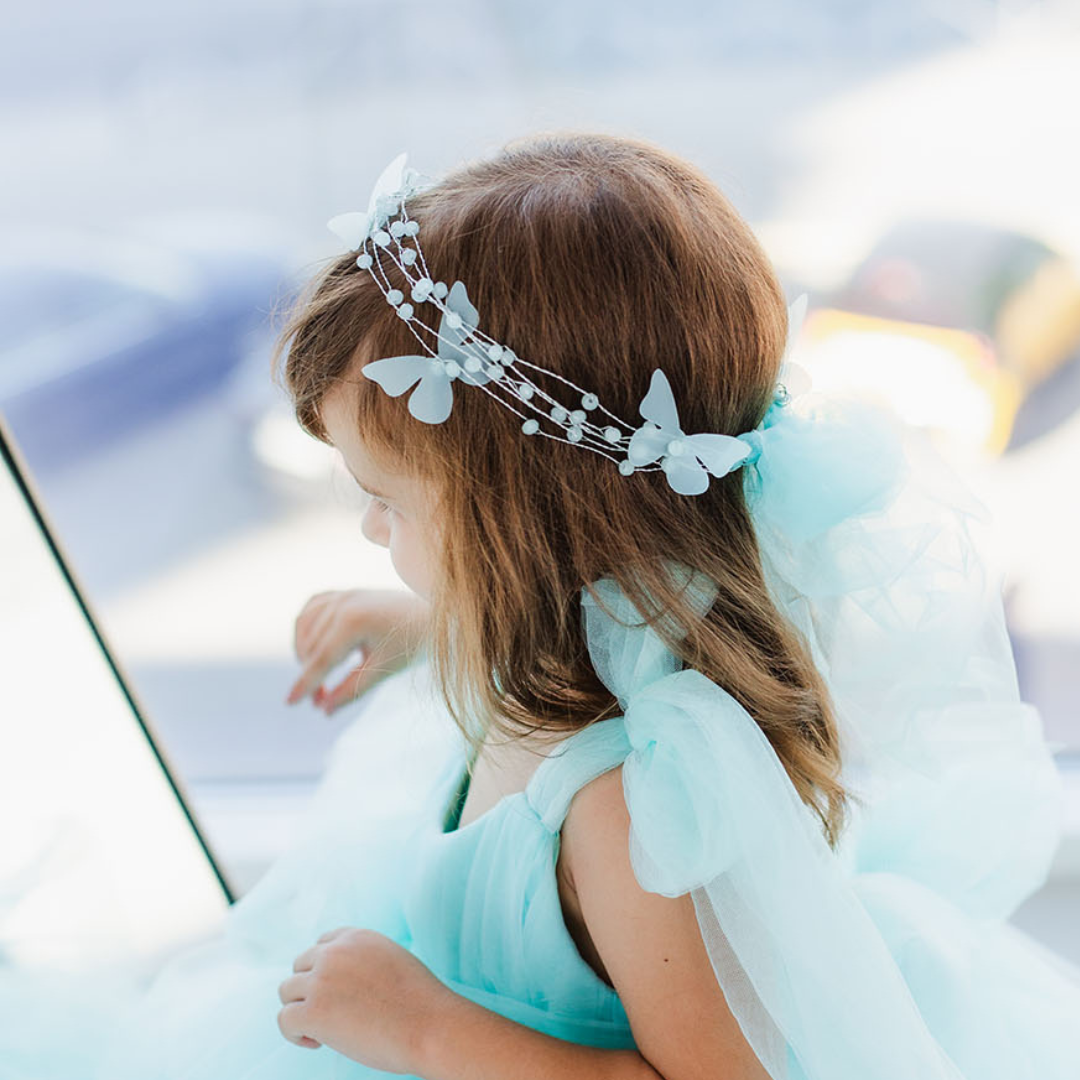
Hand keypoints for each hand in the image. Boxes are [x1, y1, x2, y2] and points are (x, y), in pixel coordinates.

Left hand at [277, 927, 450, 1073]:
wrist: (429, 1026)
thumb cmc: (419, 1004)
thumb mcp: (393, 962)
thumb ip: (365, 961)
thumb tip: (345, 982)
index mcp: (357, 936)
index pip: (323, 943)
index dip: (323, 969)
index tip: (335, 992)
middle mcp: (335, 952)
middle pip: (300, 966)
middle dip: (310, 990)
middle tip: (331, 1015)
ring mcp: (321, 980)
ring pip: (287, 991)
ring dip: (301, 1010)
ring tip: (322, 1030)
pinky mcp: (313, 1010)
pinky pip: (285, 1018)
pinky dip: (295, 1033)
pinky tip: (317, 1042)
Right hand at [285, 589, 429, 713]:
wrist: (438, 612)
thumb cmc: (415, 642)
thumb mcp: (384, 670)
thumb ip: (352, 690)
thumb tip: (323, 710)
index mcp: (353, 621)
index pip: (321, 659)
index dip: (305, 684)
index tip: (289, 703)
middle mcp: (343, 603)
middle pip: (310, 646)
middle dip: (311, 676)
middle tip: (321, 702)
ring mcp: (343, 594)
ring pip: (305, 626)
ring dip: (305, 653)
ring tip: (320, 679)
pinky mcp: (345, 592)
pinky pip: (312, 609)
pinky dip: (307, 628)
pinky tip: (313, 646)